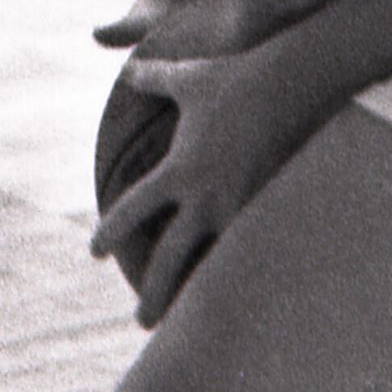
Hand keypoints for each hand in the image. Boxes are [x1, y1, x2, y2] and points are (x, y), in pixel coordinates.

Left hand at [91, 41, 296, 326]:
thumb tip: (130, 67)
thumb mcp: (190, 77)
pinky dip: (251, 278)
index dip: (111, 231)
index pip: (134, 209)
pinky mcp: (276, 209)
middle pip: (170, 257)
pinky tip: (252, 301)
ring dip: (203, 299)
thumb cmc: (240, 77)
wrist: (297, 83)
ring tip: (199, 324)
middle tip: (142, 319)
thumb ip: (155, 77)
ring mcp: (243, 208)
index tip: (94, 251)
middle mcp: (206, 198)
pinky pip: (258, 253)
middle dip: (153, 291)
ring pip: (215, 267)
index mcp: (179, 171)